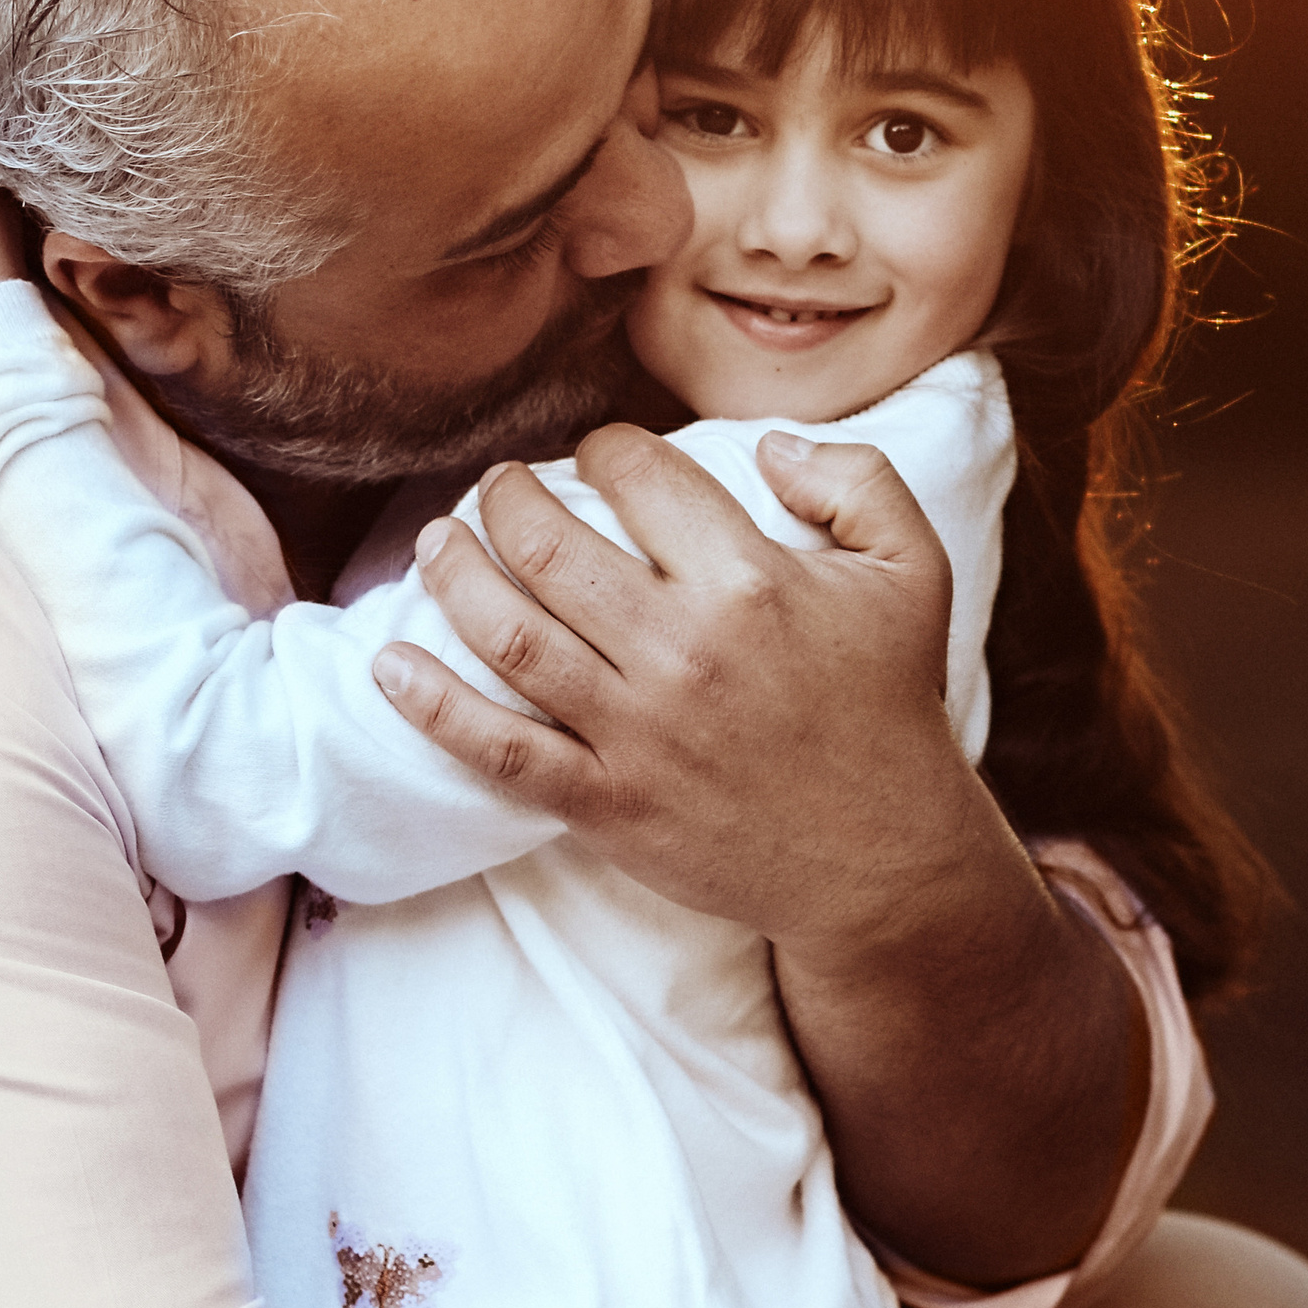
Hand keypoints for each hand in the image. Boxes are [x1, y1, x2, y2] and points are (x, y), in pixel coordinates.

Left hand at [378, 416, 1144, 1286]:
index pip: (640, 476)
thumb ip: (857, 478)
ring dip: (455, 573)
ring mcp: (637, 729)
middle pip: (550, 541)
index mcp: (751, 580)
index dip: (606, 447)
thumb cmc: (893, 707)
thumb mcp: (917, 571)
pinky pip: (499, 747)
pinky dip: (433, 706)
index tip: (599, 455)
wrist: (884, 862)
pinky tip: (390, 666)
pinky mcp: (607, 802)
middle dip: (507, 495)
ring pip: (510, 631)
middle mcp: (683, 648)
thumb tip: (766, 446)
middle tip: (500, 487)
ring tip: (438, 543)